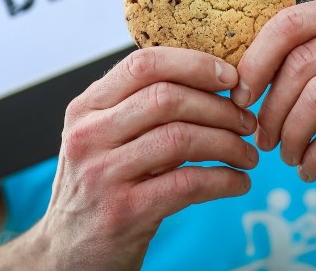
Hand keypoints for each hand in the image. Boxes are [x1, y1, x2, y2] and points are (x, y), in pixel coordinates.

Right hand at [33, 47, 257, 270]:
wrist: (67, 253)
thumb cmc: (99, 186)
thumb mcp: (103, 138)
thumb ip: (140, 107)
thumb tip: (210, 78)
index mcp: (86, 107)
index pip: (143, 64)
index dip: (194, 64)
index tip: (230, 77)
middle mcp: (89, 135)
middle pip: (167, 98)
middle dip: (220, 107)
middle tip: (246, 121)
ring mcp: (103, 174)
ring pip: (181, 139)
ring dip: (228, 144)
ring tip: (248, 154)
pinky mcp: (124, 212)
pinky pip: (188, 184)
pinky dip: (224, 180)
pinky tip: (239, 183)